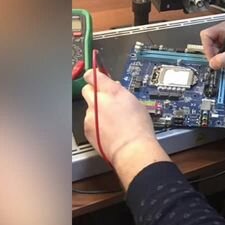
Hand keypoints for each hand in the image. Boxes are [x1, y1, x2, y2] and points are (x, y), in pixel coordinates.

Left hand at [81, 70, 169, 189]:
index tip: (95, 76)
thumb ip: (120, 93)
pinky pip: (88, 121)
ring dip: (96, 110)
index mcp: (112, 91)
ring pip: (89, 107)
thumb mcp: (135, 103)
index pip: (94, 75)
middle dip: (93, 91)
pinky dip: (95, 123)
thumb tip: (114, 89)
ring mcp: (90, 115)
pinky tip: (107, 129)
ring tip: (111, 120)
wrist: (131, 148)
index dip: (94, 75)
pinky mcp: (86, 128)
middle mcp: (98, 101)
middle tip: (103, 98)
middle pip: (86, 89)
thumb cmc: (138, 128)